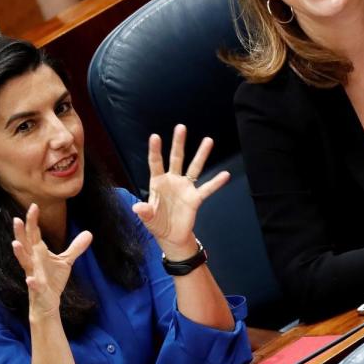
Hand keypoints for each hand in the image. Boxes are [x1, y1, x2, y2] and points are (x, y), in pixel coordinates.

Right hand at [11, 203, 92, 317]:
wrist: (48, 302)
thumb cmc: (52, 280)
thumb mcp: (66, 261)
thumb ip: (75, 247)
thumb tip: (89, 233)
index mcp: (38, 253)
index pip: (33, 234)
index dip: (33, 221)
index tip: (34, 205)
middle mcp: (32, 261)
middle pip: (25, 244)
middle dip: (21, 232)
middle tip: (17, 218)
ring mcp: (33, 274)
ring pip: (24, 262)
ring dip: (20, 253)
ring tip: (15, 244)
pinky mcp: (37, 288)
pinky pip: (33, 284)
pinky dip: (32, 282)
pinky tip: (30, 280)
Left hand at [133, 124, 229, 258]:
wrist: (171, 236)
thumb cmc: (157, 224)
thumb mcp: (148, 218)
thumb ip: (144, 212)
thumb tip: (137, 207)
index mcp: (157, 183)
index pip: (156, 163)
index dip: (155, 151)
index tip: (155, 136)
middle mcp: (172, 181)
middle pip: (176, 158)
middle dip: (178, 143)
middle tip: (181, 127)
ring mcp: (185, 188)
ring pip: (194, 167)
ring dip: (201, 154)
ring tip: (208, 140)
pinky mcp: (195, 198)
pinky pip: (207, 189)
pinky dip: (216, 182)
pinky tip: (225, 174)